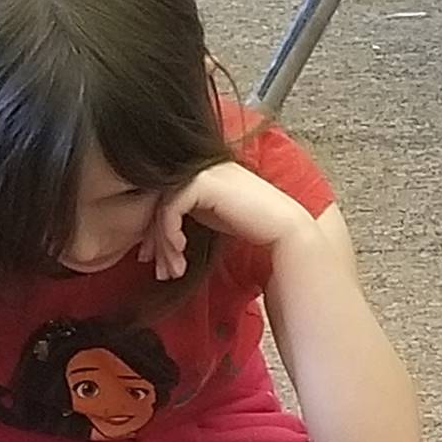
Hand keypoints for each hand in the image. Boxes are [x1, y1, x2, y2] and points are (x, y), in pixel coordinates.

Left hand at [139, 161, 311, 279]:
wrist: (284, 230)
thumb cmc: (255, 232)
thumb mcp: (215, 223)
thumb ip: (190, 221)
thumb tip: (160, 240)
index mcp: (202, 177)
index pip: (166, 203)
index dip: (157, 235)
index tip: (158, 265)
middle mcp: (199, 170)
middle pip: (160, 205)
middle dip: (157, 243)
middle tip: (160, 271)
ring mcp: (201, 173)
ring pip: (164, 207)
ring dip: (164, 243)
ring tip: (172, 269)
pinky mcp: (203, 182)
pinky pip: (173, 206)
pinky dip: (170, 230)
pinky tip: (181, 250)